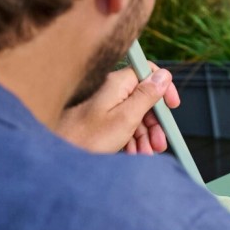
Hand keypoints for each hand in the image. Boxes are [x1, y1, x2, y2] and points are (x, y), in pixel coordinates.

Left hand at [56, 64, 180, 153]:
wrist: (58, 156)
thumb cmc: (87, 139)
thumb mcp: (126, 118)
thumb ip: (147, 95)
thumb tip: (163, 75)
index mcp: (117, 83)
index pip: (149, 73)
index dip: (164, 88)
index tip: (172, 106)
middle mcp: (110, 91)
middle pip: (144, 98)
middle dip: (155, 122)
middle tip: (160, 142)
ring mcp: (104, 106)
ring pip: (135, 115)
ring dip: (145, 135)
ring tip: (146, 153)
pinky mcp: (99, 120)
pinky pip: (123, 125)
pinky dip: (131, 139)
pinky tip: (133, 153)